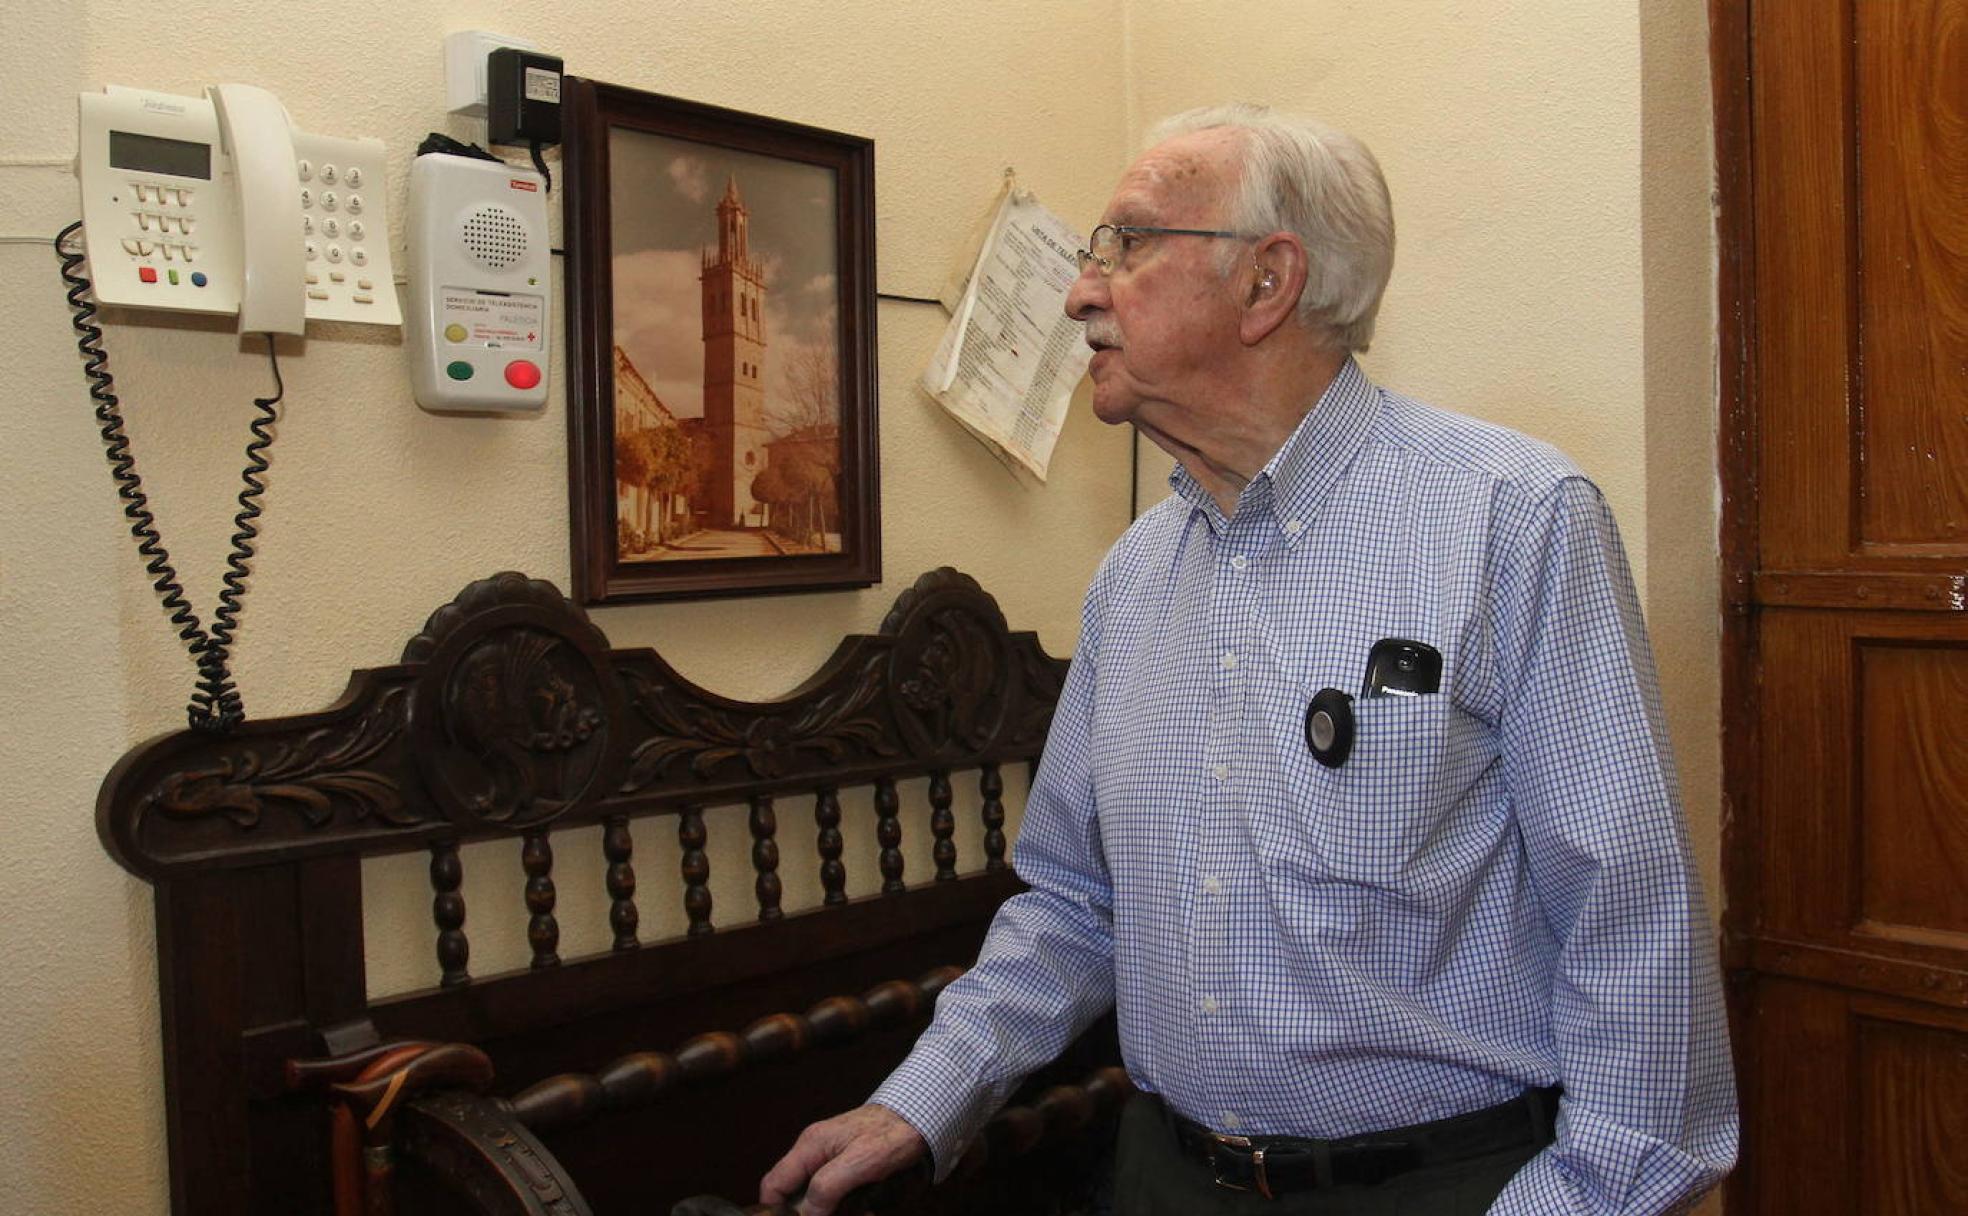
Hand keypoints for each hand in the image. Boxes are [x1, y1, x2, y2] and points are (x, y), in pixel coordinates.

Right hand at [759, 1104, 927, 1215]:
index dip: (777, 1210)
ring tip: (861, 1213)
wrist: (918, 1117)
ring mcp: (828, 1157)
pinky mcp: (844, 1164)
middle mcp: (813, 1152)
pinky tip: (865, 1210)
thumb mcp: (860, 1162)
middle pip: (793, 1194)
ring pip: (815, 1197)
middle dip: (811, 1213)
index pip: (773, 1185)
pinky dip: (845, 1206)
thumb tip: (806, 1212)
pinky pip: (834, 1192)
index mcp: (810, 1147)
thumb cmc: (893, 1133)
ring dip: (832, 1212)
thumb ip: (828, 1186)